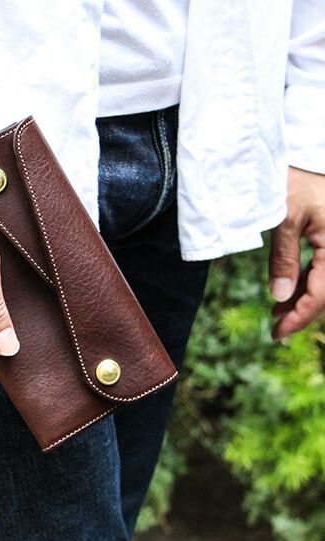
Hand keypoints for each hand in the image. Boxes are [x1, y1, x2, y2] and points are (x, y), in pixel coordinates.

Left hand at [269, 166, 324, 340]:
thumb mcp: (285, 220)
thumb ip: (284, 259)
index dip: (300, 316)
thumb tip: (279, 296)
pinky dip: (305, 281)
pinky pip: (322, 267)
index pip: (322, 294)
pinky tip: (286, 292)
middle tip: (275, 329)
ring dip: (303, 298)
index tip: (277, 333)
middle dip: (302, 311)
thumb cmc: (293, 181)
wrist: (300, 152)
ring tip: (276, 313)